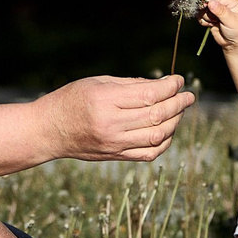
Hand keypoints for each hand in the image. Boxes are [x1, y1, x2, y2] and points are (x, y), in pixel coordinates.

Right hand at [37, 74, 193, 161]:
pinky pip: (148, 153)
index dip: (169, 87)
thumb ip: (131, 84)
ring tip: (179, 111)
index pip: (149, 94)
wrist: (49, 130)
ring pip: (157, 136)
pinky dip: (164, 142)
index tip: (178, 80)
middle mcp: (111, 124)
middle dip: (178, 104)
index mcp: (105, 100)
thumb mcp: (98, 82)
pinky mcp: (115, 156)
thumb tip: (162, 86)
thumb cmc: (72, 99)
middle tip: (188, 96)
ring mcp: (114, 143)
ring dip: (174, 122)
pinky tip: (168, 130)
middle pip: (156, 115)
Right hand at [196, 0, 237, 51]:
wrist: (235, 44)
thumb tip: (211, 2)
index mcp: (231, 0)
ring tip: (215, 22)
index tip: (204, 6)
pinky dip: (203, 21)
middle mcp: (223, 3)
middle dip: (207, 10)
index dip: (208, 0)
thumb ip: (221, 11)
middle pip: (207, 0)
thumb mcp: (231, 21)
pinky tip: (211, 25)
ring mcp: (216, 9)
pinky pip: (200, 16)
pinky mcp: (210, 16)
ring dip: (206, 17)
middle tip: (213, 19)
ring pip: (203, 9)